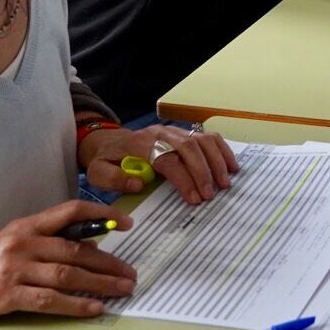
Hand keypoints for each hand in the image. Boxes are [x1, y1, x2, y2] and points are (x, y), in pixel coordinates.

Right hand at [0, 199, 135, 329]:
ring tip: (121, 290)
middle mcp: (20, 242)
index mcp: (23, 227)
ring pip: (68, 273)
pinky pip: (49, 299)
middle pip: (77, 249)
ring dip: (100, 283)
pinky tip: (93, 308)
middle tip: (130, 273)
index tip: (127, 223)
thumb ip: (41, 245)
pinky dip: (75, 304)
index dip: (102, 215)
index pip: (70, 212)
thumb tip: (86, 250)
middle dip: (110, 262)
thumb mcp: (7, 248)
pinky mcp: (2, 296)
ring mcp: (10, 268)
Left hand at [81, 123, 238, 205]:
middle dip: (203, 172)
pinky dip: (222, 150)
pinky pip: (208, 136)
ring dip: (217, 161)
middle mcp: (161, 133)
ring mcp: (175, 131)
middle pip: (189, 148)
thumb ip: (115, 179)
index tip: (194, 199)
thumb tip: (139, 183)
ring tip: (225, 183)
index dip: (183, 179)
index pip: (168, 159)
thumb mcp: (98, 173)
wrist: (108, 141)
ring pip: (202, 140)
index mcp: (141, 144)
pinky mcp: (183, 132)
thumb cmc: (107, 160)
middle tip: (211, 195)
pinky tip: (231, 166)